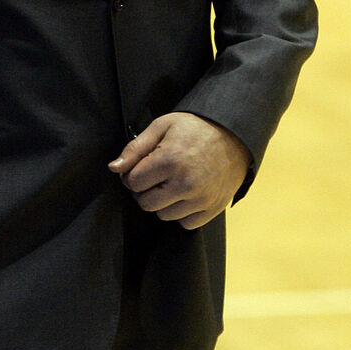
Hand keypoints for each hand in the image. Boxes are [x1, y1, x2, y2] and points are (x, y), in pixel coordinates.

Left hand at [109, 112, 251, 229]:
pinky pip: (186, 223)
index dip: (133, 175)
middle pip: (145, 203)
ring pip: (164, 216)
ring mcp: (201, 198)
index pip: (133, 183)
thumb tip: (115, 168)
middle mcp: (185, 182)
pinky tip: (186, 195)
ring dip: (163, 203)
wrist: (235, 134)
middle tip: (155, 177)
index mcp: (170, 160)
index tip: (142, 168)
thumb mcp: (163, 126)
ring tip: (172, 183)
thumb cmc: (196, 128)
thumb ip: (136, 148)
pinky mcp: (213, 208)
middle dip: (145, 191)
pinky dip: (183, 213)